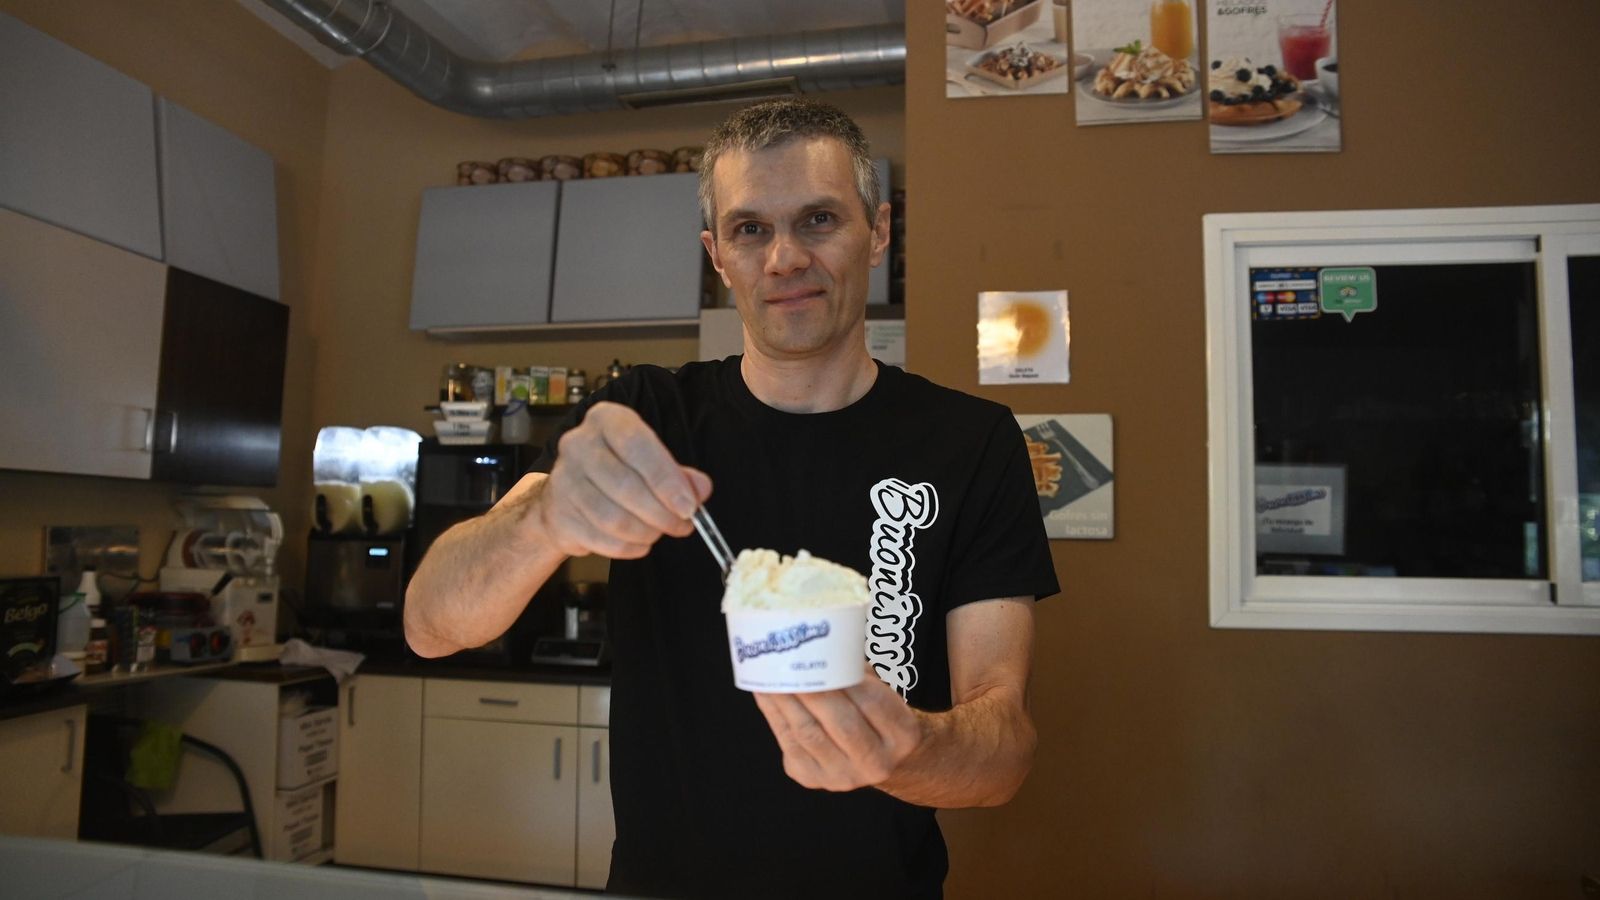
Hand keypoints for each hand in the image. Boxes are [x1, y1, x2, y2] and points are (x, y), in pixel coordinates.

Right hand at [535, 401, 711, 558]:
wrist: (566, 496)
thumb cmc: (615, 471)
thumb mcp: (650, 462)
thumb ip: (679, 474)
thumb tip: (701, 488)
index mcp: (606, 420)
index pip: (638, 446)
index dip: (667, 480)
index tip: (689, 506)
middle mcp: (579, 444)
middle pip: (626, 485)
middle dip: (662, 513)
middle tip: (682, 525)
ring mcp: (563, 479)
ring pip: (612, 517)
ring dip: (646, 533)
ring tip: (658, 533)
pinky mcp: (557, 514)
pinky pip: (599, 539)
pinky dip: (627, 548)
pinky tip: (639, 544)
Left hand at [752, 667, 923, 791]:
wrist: (880, 760)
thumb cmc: (877, 715)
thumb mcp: (884, 692)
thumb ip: (859, 673)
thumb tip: (823, 638)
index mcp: (904, 736)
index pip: (874, 702)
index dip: (848, 680)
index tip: (824, 655)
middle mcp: (877, 763)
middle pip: (841, 723)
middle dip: (812, 690)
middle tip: (789, 661)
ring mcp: (843, 776)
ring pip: (809, 734)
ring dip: (785, 700)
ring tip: (770, 673)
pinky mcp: (813, 779)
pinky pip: (789, 743)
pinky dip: (775, 714)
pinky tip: (765, 693)